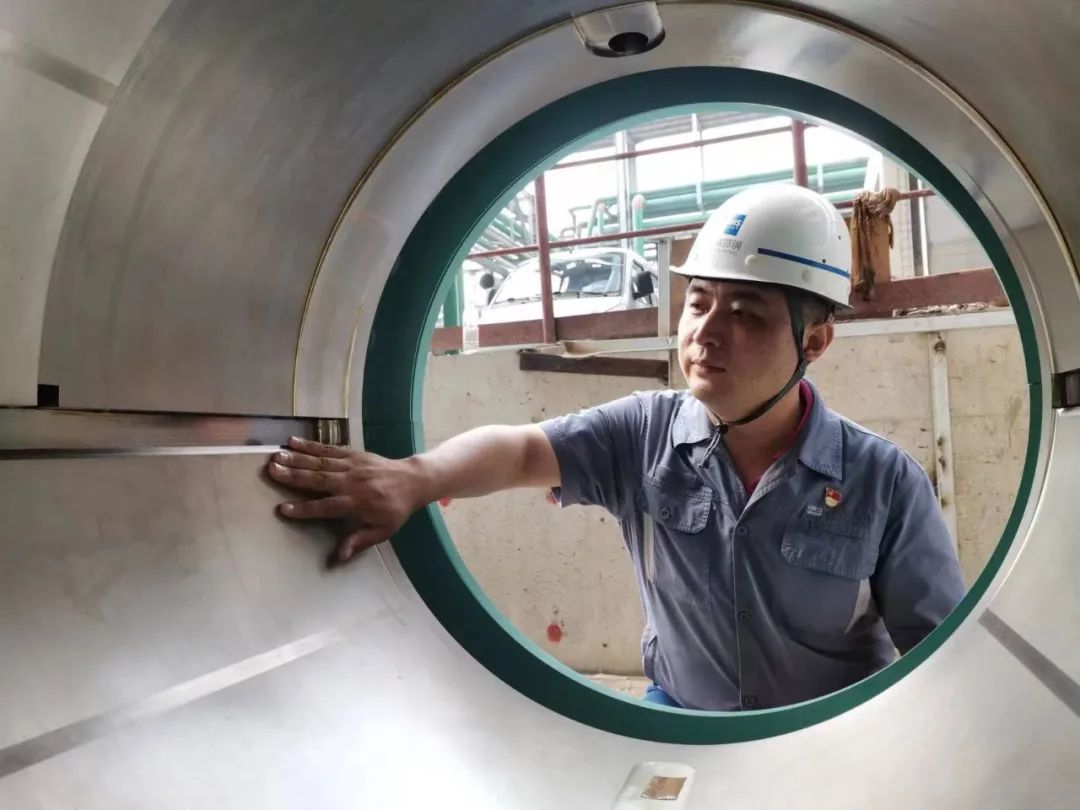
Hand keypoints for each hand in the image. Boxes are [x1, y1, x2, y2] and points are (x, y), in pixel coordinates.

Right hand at [267, 437, 426, 563]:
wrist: (413, 480)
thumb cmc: (395, 509)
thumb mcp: (384, 531)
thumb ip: (360, 541)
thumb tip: (340, 556)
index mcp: (358, 503)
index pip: (327, 507)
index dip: (305, 509)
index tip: (284, 509)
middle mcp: (352, 482)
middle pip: (319, 479)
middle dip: (294, 475)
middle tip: (272, 471)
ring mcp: (352, 465)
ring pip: (321, 462)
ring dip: (297, 458)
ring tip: (276, 456)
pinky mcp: (352, 453)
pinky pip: (329, 449)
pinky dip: (310, 445)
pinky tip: (293, 442)